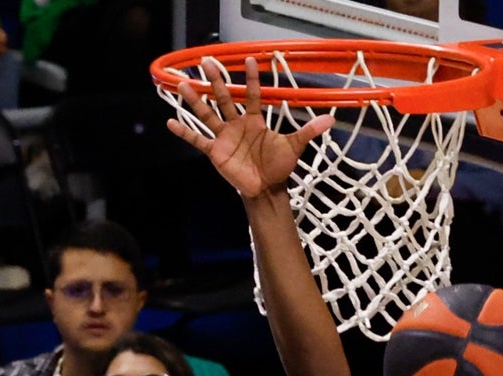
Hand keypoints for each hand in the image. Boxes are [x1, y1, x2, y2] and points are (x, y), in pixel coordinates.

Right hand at [165, 56, 334, 197]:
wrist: (266, 189)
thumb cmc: (278, 167)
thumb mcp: (294, 147)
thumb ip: (308, 131)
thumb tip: (331, 119)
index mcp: (255, 121)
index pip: (253, 95)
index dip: (253, 79)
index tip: (251, 59)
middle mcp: (237, 125)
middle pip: (224, 98)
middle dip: (216, 81)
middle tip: (206, 61)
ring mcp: (224, 137)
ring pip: (208, 115)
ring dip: (196, 101)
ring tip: (184, 84)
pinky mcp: (215, 152)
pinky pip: (197, 140)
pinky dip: (184, 132)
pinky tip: (171, 121)